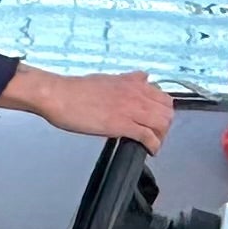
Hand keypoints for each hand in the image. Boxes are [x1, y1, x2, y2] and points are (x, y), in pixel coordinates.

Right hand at [16, 67, 172, 150]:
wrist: (60, 95)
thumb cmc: (77, 89)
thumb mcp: (109, 78)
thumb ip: (128, 80)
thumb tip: (141, 78)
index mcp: (133, 83)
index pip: (163, 97)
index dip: (163, 112)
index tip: (157, 121)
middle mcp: (136, 94)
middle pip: (167, 111)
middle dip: (165, 125)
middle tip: (156, 134)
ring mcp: (130, 109)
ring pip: (162, 123)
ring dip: (161, 136)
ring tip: (152, 143)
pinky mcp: (122, 124)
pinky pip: (149, 136)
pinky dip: (153, 145)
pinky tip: (149, 150)